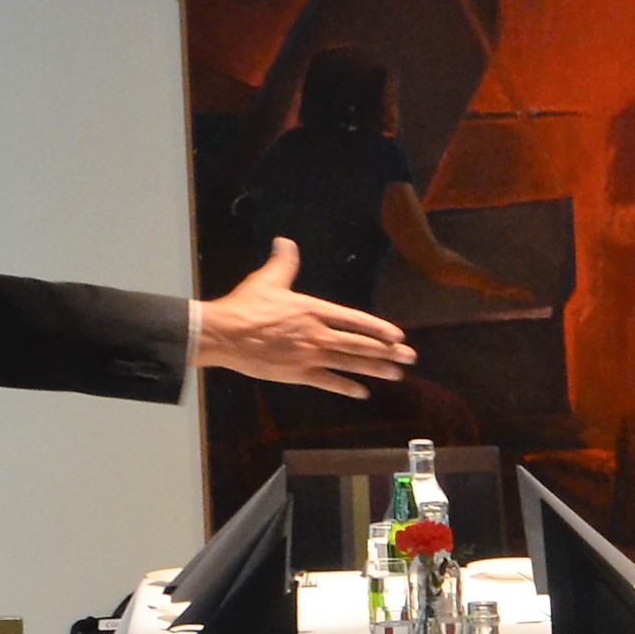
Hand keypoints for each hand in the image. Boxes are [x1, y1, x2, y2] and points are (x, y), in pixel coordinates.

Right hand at [194, 241, 415, 395]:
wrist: (224, 334)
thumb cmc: (245, 306)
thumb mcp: (268, 280)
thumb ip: (284, 262)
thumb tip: (285, 242)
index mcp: (313, 309)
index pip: (355, 320)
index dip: (378, 328)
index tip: (397, 335)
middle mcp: (317, 333)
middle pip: (360, 344)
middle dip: (388, 352)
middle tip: (410, 358)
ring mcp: (309, 355)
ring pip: (350, 364)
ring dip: (376, 369)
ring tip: (397, 375)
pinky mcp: (298, 373)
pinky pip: (328, 382)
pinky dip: (346, 387)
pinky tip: (363, 392)